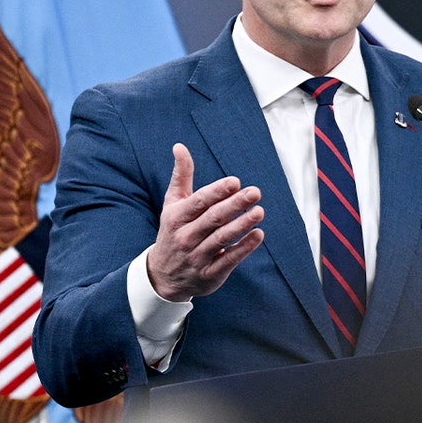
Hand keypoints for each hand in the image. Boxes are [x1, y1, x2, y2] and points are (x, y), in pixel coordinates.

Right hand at [146, 142, 264, 301]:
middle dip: (235, 205)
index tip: (235, 182)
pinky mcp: (209, 274)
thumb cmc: (173, 231)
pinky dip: (243, 248)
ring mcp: (197, 257)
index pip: (199, 202)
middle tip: (255, 192)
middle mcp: (185, 237)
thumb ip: (181, 176)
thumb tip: (179, 146)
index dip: (217, 192)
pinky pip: (228, 260)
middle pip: (213, 219)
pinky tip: (258, 235)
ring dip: (241, 225)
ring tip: (259, 212)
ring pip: (221, 239)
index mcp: (176, 217)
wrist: (162, 276)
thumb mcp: (172, 204)